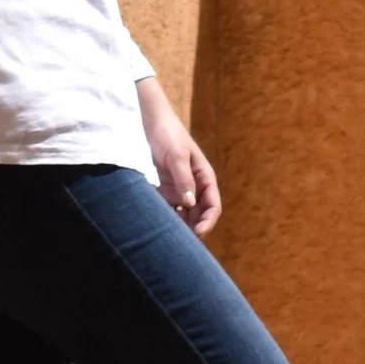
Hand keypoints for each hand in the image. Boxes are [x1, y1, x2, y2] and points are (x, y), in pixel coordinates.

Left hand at [137, 77, 219, 232]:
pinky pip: (169, 206)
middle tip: (179, 242)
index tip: (197, 234)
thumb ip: (183, 179)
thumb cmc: (168, 134)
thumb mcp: (176, 156)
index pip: (213, 205)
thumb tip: (190, 203)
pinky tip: (155, 219)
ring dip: (178, 224)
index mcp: (204, 177)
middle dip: (192, 228)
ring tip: (166, 234)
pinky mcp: (166, 187)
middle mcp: (195, 185)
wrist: (151, 121)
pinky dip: (165, 214)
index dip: (207, 222)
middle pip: (199, 214)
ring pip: (184, 213)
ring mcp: (181, 187)